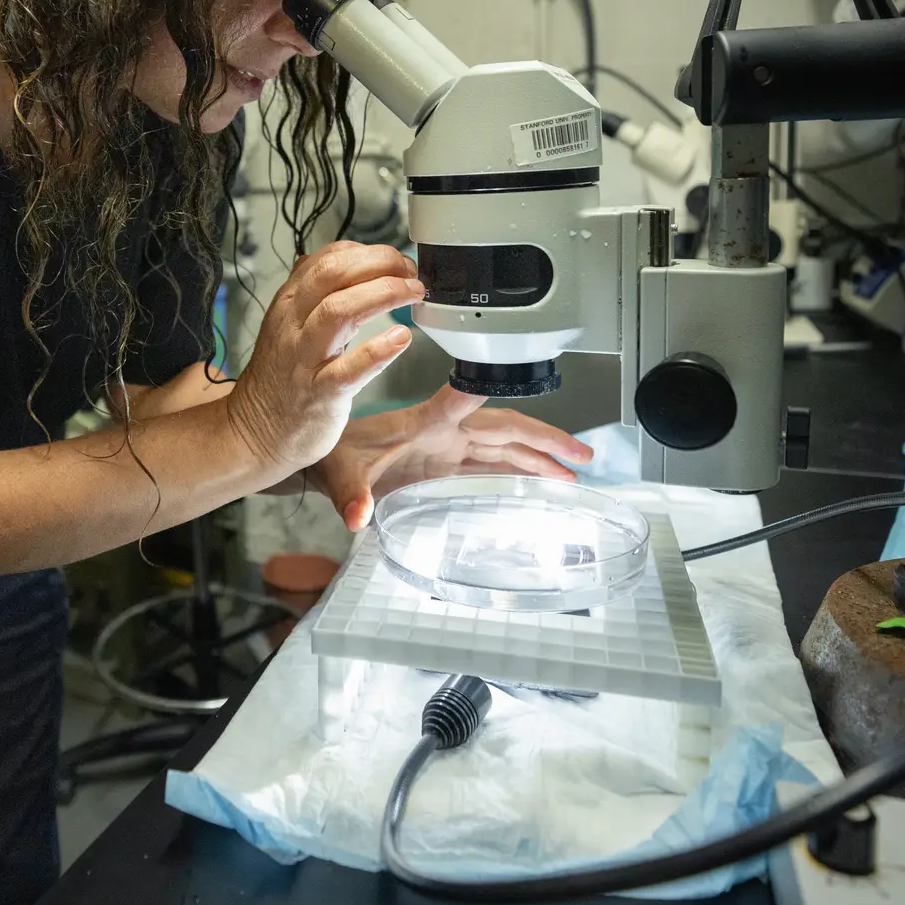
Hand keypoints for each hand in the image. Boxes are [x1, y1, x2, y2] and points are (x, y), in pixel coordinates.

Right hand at [225, 242, 423, 481]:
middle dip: (378, 263)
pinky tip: (402, 338)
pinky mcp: (319, 394)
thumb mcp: (289, 326)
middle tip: (410, 271)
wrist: (254, 432)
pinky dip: (378, 351)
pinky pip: (348, 370)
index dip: (368, 253)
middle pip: (332, 274)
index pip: (326, 259)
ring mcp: (304, 359)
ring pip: (338, 311)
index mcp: (288, 304)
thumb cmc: (280, 379)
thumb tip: (342, 259)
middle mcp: (292, 325)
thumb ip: (314, 292)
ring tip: (413, 293)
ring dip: (382, 294)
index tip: (395, 260)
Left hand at [311, 384, 593, 529]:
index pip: (462, 406)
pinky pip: (493, 464)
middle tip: (581, 455)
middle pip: (505, 429)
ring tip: (575, 472)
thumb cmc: (332, 456)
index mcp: (424, 426)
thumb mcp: (340, 475)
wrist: (322, 457)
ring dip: (541, 458)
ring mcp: (449, 449)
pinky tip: (543, 481)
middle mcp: (444, 434)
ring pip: (506, 447)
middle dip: (545, 441)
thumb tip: (357, 517)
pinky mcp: (447, 464)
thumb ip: (350, 496)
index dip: (493, 398)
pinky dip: (521, 471)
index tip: (519, 387)